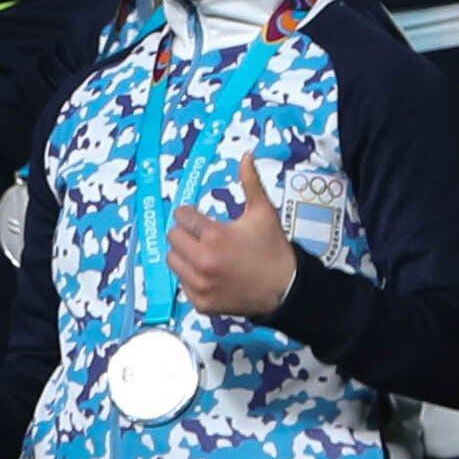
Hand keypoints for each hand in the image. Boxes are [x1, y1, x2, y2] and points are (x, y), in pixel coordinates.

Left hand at [165, 156, 299, 321]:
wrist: (285, 288)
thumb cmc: (273, 249)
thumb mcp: (263, 212)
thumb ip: (250, 182)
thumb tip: (246, 155)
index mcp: (214, 236)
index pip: (181, 217)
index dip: (190, 215)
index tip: (200, 219)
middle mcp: (203, 262)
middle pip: (173, 238)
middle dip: (185, 233)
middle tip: (202, 236)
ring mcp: (200, 285)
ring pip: (173, 262)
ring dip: (184, 255)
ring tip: (204, 253)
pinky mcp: (201, 303)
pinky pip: (182, 284)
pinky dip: (192, 278)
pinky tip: (209, 273)